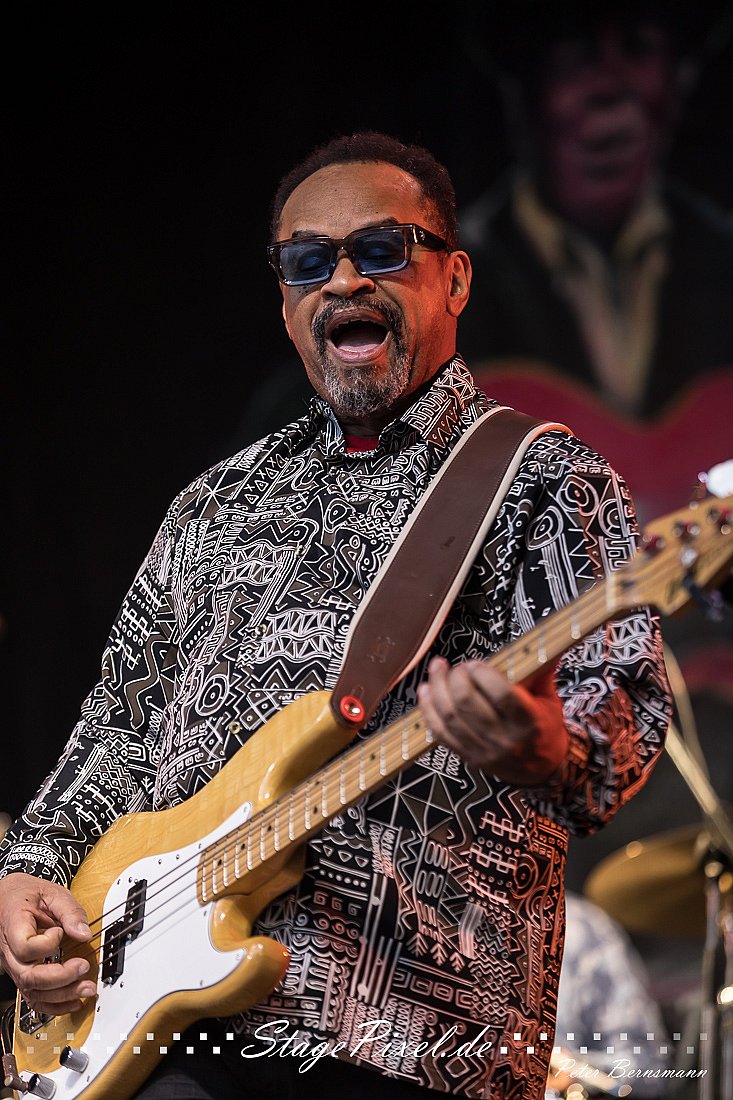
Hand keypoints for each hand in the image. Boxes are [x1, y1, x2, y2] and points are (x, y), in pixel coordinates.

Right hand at [0, 872, 96, 1014]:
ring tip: (86, 989)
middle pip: (29, 976)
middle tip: (84, 968)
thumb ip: (69, 911)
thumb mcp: (52, 893)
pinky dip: (54, 1004)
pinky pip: (34, 997)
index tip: (60, 931)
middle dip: (61, 979)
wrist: (8, 899)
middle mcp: (10, 951)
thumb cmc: (27, 895)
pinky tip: (72, 1002)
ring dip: (61, 995)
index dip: (47, 943)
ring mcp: (15, 965)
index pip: (25, 947)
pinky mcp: (23, 973)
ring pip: (32, 991)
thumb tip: (84, 933)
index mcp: (14, 927)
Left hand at [417, 657, 567, 784]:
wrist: (541, 767)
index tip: (477, 664)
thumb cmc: (543, 729)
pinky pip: (440, 732)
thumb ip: (540, 671)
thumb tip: (539, 642)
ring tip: (437, 669)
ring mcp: (483, 750)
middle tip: (459, 667)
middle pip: (467, 703)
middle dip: (457, 678)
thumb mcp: (549, 700)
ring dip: (438, 688)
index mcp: (528, 722)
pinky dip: (428, 709)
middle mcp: (504, 739)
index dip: (484, 674)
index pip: (501, 695)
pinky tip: (426, 691)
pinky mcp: (467, 756)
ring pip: (449, 716)